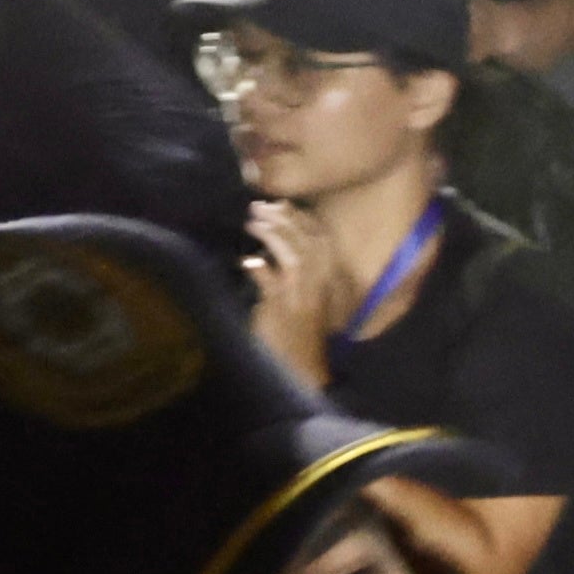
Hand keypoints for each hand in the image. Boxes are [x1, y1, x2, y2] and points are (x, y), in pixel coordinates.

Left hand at [243, 195, 348, 384]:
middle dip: (283, 219)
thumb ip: (293, 272)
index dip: (302, 218)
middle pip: (306, 242)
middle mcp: (317, 286)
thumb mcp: (302, 298)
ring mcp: (300, 298)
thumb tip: (270, 246)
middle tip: (259, 207)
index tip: (282, 203)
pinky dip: (259, 271)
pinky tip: (247, 262)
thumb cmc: (297, 334)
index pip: (320, 239)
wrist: (299, 370)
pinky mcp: (281, 312)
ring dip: (272, 236)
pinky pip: (271, 286)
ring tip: (251, 223)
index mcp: (326, 280)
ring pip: (293, 257)